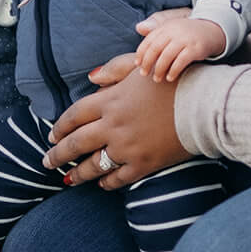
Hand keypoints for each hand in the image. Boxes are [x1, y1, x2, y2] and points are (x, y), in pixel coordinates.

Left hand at [44, 55, 192, 189]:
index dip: (59, 127)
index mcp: (109, 101)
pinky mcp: (144, 163)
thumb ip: (113, 71)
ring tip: (68, 180)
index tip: (51, 136)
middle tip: (47, 162)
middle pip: (76, 143)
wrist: (203, 103)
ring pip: (93, 165)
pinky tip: (101, 184)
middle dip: (58, 154)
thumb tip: (91, 78)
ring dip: (78, 174)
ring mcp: (127, 147)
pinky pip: (118, 177)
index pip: (74, 116)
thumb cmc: (173, 80)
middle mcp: (113, 126)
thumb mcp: (139, 67)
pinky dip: (107, 182)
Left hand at [134, 17, 226, 81]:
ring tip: (157, 79)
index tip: (138, 65)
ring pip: (166, 56)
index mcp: (167, 26)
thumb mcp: (172, 29)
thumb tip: (138, 28)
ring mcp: (186, 39)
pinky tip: (170, 77)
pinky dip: (173, 71)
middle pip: (155, 48)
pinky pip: (181, 61)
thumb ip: (155, 31)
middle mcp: (175, 30)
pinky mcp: (195, 48)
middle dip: (148, 63)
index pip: (149, 40)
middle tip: (144, 74)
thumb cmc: (187, 33)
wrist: (212, 31)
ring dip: (159, 69)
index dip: (141, 53)